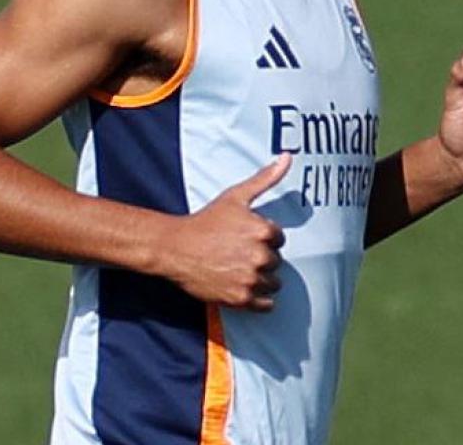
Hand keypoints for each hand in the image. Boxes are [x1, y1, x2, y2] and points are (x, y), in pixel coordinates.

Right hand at [150, 155, 289, 311]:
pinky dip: (259, 300)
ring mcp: (250, 279)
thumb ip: (265, 178)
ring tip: (239, 270)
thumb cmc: (205, 221)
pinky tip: (244, 288)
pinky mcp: (240, 299)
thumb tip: (287, 157)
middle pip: (276, 262)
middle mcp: (260, 256)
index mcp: (263, 231)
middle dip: (262, 259)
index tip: (245, 237)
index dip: (263, 239)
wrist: (175, 249)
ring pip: (273, 283)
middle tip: (238, 253)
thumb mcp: (236, 196)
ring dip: (262, 279)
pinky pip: (265, 305)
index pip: (279, 240)